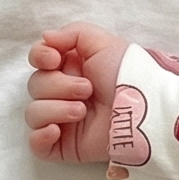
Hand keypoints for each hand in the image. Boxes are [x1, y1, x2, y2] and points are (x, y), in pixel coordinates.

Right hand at [25, 22, 127, 163]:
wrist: (145, 107)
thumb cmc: (128, 73)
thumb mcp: (103, 43)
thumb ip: (72, 33)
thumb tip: (46, 38)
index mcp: (72, 68)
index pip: (38, 60)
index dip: (39, 57)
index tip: (53, 60)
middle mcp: (64, 93)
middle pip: (35, 86)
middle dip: (58, 85)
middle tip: (87, 90)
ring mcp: (64, 120)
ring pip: (33, 114)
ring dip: (55, 109)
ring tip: (82, 111)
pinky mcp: (66, 145)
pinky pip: (37, 145)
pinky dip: (40, 137)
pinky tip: (57, 130)